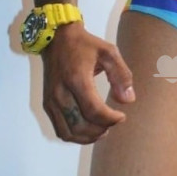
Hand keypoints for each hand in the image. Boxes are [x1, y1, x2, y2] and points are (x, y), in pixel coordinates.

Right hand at [41, 23, 134, 143]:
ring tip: (102, 129)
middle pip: (81, 126)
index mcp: (77, 79)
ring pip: (69, 133)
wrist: (55, 38)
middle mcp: (61, 93)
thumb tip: (128, 101)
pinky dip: (75, 135)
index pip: (94, 111)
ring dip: (88, 137)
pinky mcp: (47, 104)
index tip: (122, 116)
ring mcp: (52, 100)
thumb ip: (122, 75)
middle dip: (102, 129)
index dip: (111, 119)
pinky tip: (88, 129)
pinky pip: (60, 129)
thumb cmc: (85, 45)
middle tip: (113, 122)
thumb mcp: (109, 52)